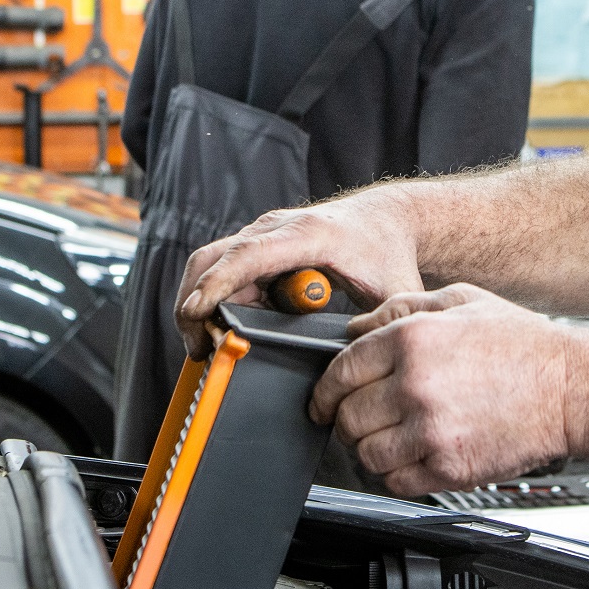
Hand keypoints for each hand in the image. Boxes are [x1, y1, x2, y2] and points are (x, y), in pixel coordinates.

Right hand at [175, 186, 424, 354]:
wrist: (387, 221)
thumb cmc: (388, 254)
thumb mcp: (393, 294)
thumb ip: (378, 328)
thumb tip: (354, 367)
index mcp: (309, 234)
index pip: (249, 255)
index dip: (218, 283)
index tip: (196, 313)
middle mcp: (277, 228)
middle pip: (215, 258)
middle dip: (195, 302)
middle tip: (198, 350)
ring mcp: (264, 236)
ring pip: (211, 264)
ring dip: (201, 304)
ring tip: (206, 349)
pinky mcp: (259, 247)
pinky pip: (224, 271)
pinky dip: (214, 300)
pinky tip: (223, 332)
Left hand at [308, 286, 586, 495]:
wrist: (573, 390)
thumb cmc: (523, 345)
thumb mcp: (461, 301)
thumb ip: (400, 308)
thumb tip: (355, 329)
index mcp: (413, 339)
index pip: (340, 372)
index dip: (324, 391)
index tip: (324, 401)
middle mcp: (415, 385)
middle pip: (347, 417)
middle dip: (347, 420)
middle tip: (363, 418)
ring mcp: (432, 430)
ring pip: (365, 454)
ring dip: (370, 449)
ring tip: (391, 438)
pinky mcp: (449, 467)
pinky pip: (395, 482)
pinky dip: (395, 474)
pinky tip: (414, 455)